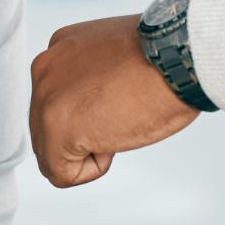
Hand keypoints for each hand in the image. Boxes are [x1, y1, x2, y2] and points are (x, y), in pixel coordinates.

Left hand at [29, 15, 198, 187]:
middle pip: (47, 128)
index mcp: (59, 51)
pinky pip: (61, 173)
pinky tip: (114, 141)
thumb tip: (92, 110)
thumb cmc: (165, 59)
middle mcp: (45, 71)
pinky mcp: (56, 129)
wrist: (178, 57)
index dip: (92, 113)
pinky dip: (91, 169)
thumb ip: (91, 79)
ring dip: (88, 150)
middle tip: (122, 113)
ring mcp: (46, 100)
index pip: (56, 102)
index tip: (121, 99)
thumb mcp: (115, 59)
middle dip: (84, 133)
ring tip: (120, 123)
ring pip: (51, 152)